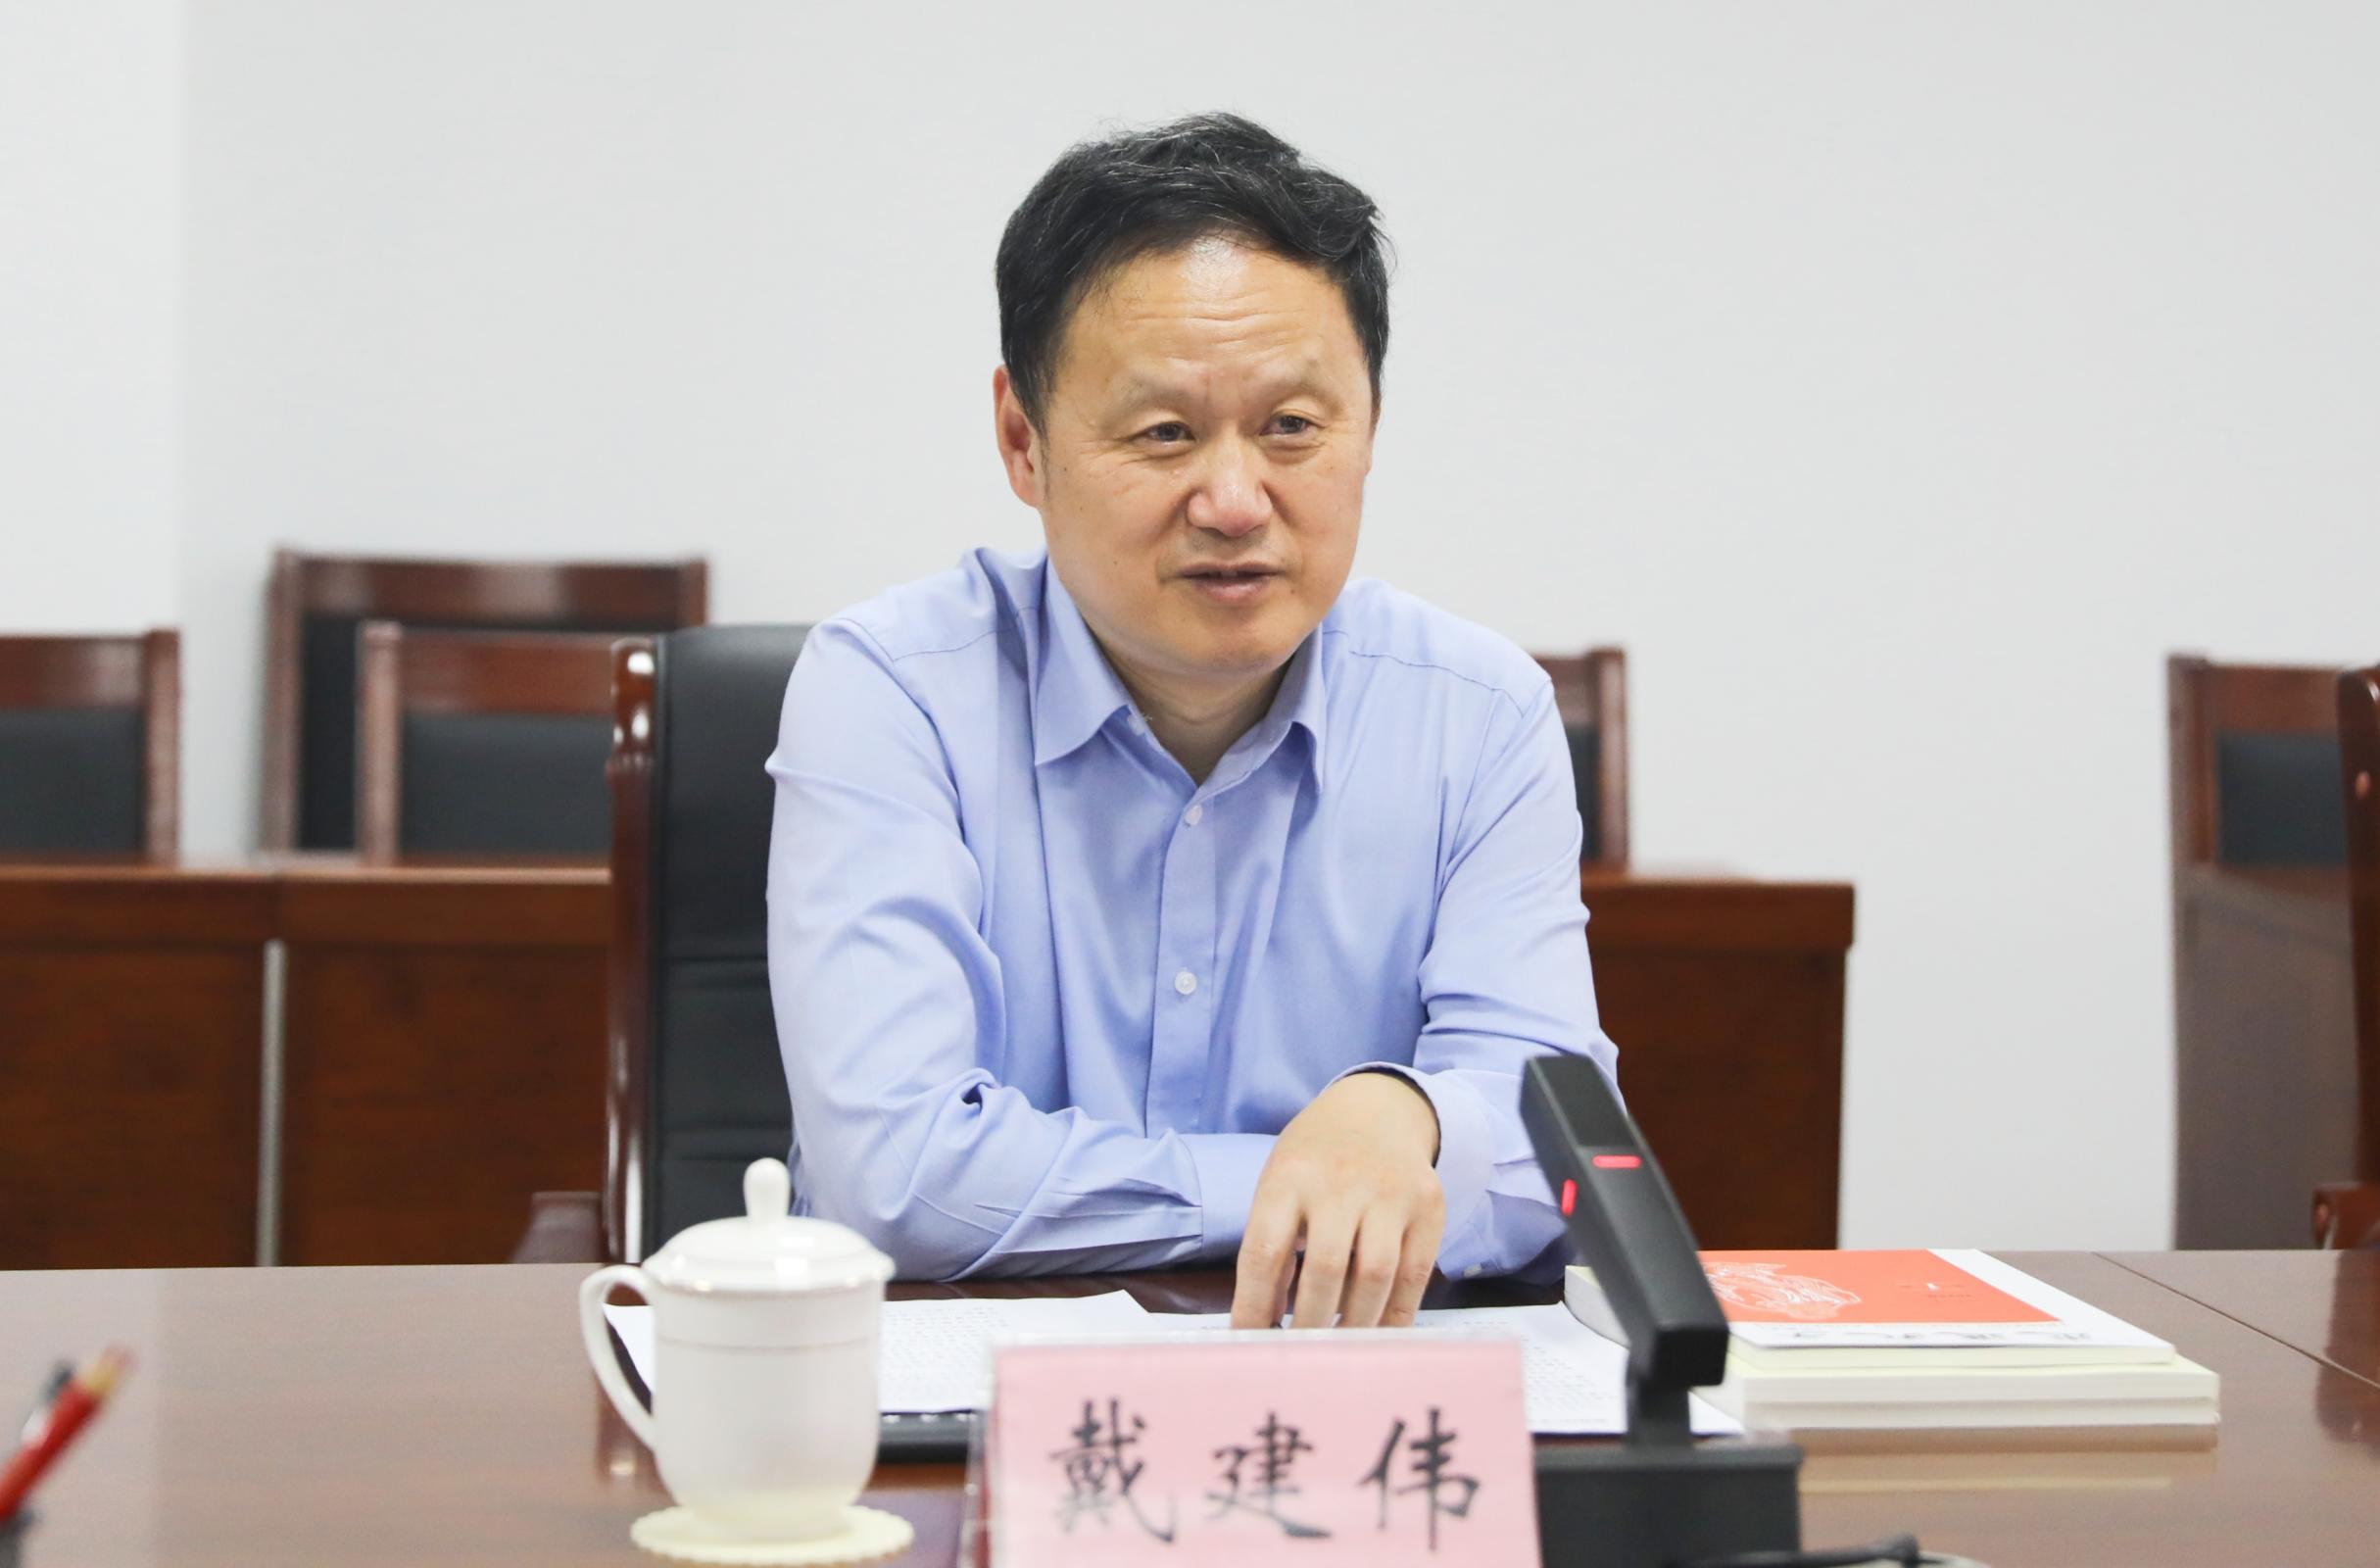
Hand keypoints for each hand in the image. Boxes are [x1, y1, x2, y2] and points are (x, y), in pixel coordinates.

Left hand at [1230, 1072, 1445, 1329]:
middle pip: (1325, 1268)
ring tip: (1339, 1349)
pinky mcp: (1429, 1205)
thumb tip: (1263, 1324)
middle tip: (1300, 1356)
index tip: (1247, 1342)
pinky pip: (1415, 1275)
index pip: (1265, 1251)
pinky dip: (1395, 1315)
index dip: (1254, 1305)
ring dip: (1355, 1324)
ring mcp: (1391, 1190)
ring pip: (1375, 1275)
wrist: (1377, 1110)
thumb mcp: (1279, 1184)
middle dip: (1310, 1324)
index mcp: (1290, 1176)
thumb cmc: (1316, 1160)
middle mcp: (1341, 1180)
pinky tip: (1377, 1334)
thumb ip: (1273, 1246)